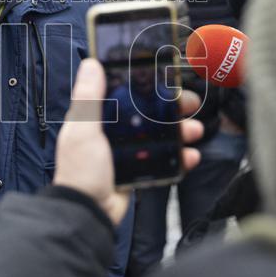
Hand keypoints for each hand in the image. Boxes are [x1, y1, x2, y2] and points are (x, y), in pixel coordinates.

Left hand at [53, 59, 203, 225]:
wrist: (89, 213)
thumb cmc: (80, 170)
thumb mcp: (83, 130)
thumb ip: (88, 99)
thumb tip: (90, 63)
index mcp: (99, 118)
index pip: (125, 93)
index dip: (146, 85)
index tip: (167, 77)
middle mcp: (114, 132)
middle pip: (150, 113)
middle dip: (172, 108)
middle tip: (191, 103)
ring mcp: (129, 152)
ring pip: (162, 135)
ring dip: (181, 131)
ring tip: (195, 131)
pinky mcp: (140, 171)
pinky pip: (165, 160)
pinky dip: (180, 158)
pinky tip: (191, 156)